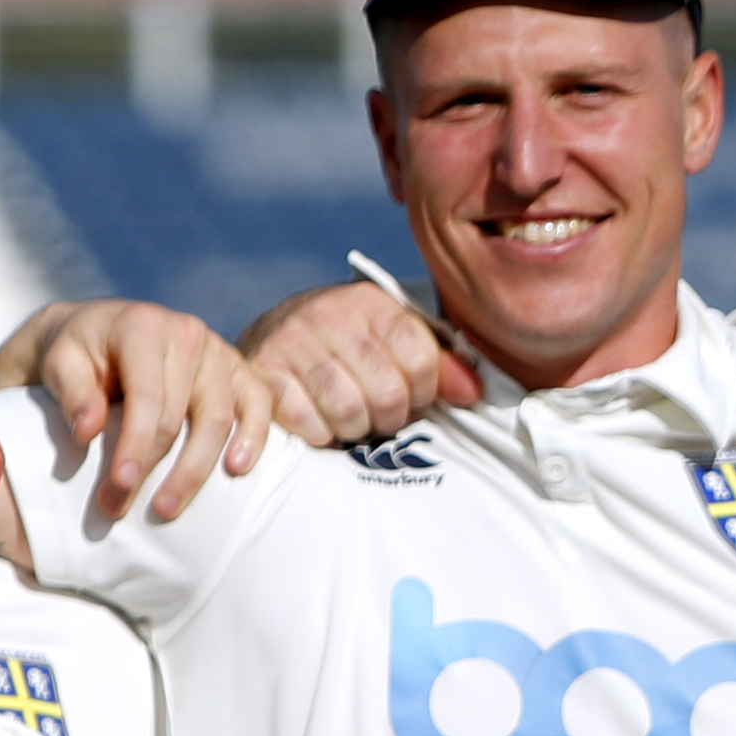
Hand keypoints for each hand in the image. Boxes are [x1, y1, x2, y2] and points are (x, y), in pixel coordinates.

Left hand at [0, 303, 277, 522]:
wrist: (100, 331)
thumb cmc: (78, 352)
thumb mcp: (60, 363)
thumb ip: (73, 393)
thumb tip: (88, 431)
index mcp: (143, 328)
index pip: (148, 397)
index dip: (136, 446)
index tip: (119, 486)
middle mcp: (188, 334)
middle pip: (184, 415)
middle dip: (158, 469)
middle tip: (124, 507)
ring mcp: (218, 351)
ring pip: (221, 418)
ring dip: (198, 469)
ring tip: (169, 507)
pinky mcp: (238, 368)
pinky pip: (258, 404)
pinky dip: (254, 437)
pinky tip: (236, 469)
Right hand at [241, 280, 473, 443]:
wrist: (271, 336)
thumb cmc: (346, 345)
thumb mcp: (393, 341)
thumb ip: (438, 363)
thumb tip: (472, 392)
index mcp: (370, 301)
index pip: (421, 358)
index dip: (424, 391)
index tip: (413, 396)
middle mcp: (328, 313)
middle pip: (387, 391)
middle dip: (391, 417)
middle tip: (381, 415)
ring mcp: (291, 342)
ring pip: (348, 411)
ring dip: (356, 428)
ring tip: (353, 420)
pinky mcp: (263, 373)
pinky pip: (308, 422)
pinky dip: (321, 434)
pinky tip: (321, 422)